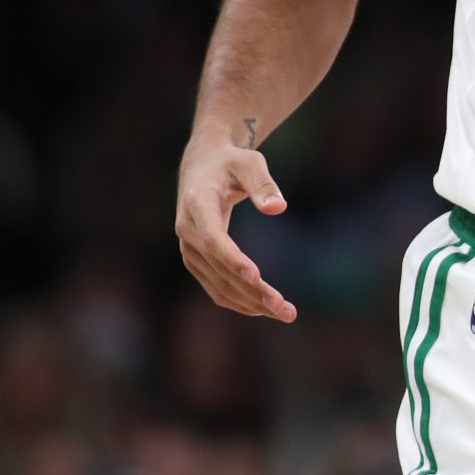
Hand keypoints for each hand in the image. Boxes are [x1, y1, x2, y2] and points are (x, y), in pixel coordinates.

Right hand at [174, 134, 295, 321]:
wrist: (204, 164)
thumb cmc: (232, 161)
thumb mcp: (250, 162)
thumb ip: (263, 183)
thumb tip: (278, 207)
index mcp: (197, 205)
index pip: (214, 240)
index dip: (233, 260)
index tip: (256, 277)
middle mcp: (188, 232)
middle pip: (220, 270)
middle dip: (253, 292)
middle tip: (287, 310)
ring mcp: (189, 249)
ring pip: (218, 285)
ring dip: (250, 302)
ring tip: (285, 313)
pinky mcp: (196, 259)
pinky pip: (216, 286)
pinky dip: (239, 300)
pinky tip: (265, 308)